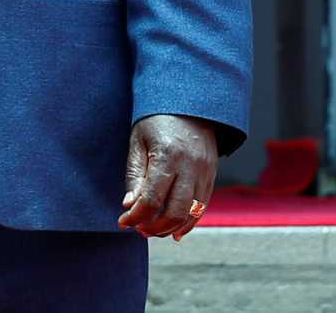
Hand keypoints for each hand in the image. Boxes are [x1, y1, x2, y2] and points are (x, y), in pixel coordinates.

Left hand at [118, 114, 217, 239]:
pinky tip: (175, 230)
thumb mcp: (138, 141)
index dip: (136, 215)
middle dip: (154, 227)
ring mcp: (205, 174)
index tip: (123, 221)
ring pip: (191, 213)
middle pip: (175, 211)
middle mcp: (191, 168)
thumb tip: (130, 206)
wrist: (189, 105)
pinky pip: (202, 207)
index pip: (151, 198)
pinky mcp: (212, 177)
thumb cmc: (156, 120)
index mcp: (168, 156)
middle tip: (138, 230)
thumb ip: (135, 174)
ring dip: (171, 228)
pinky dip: (189, 222)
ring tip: (152, 230)